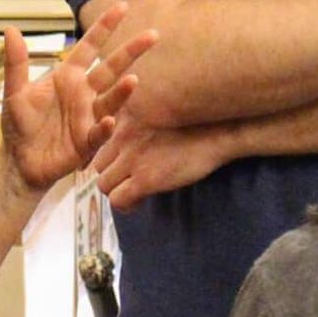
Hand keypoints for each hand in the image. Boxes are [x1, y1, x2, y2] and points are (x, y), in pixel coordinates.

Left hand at [1, 5, 158, 191]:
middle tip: (153, 35)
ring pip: (111, 100)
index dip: (105, 27)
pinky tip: (108, 121)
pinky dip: (104, 127)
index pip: (90, 46)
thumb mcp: (15, 92)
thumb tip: (11, 30)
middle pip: (111, 68)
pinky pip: (98, 132)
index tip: (123, 6)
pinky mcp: (87, 142)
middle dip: (131, 52)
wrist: (20, 162)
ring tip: (133, 80)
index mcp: (68, 76)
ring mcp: (89, 117)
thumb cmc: (19, 125)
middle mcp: (84, 93)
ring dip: (122, 92)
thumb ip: (16, 63)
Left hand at [91, 109, 232, 211]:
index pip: (100, 141)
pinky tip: (140, 202)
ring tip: (134, 193)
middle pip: (98, 163)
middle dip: (111, 174)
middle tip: (129, 181)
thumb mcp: (158, 111)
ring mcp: (132, 158)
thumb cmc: (197, 119)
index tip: (122, 163)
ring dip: (116, 191)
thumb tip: (132, 142)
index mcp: (125, 116)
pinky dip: (126, 205)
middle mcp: (123, 135)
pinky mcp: (145, 179)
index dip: (110, 155)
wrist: (219, 130)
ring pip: (103, 184)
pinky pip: (118, 200)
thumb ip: (139, 122)